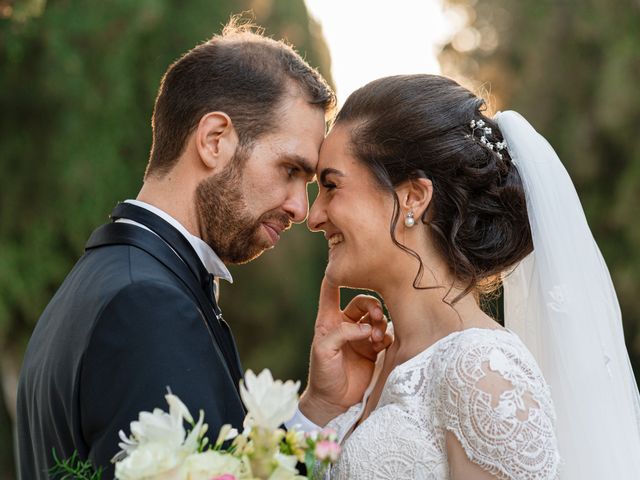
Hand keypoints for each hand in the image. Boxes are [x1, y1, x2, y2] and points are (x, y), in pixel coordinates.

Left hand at [299, 276, 391, 425]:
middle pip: (362, 301)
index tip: (346, 264)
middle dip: (371, 305)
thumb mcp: (324, 351)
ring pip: (375, 317)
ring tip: (376, 336)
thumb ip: (342, 333)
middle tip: (375, 317)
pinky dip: (385, 335)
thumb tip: (366, 328)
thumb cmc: (323, 375)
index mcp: (329, 320)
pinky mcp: (372, 350)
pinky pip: (384, 334)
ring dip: (379, 322)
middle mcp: (345, 324)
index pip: (331, 290)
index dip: (337, 276)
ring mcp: (360, 337)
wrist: (334, 402)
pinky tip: (381, 343)